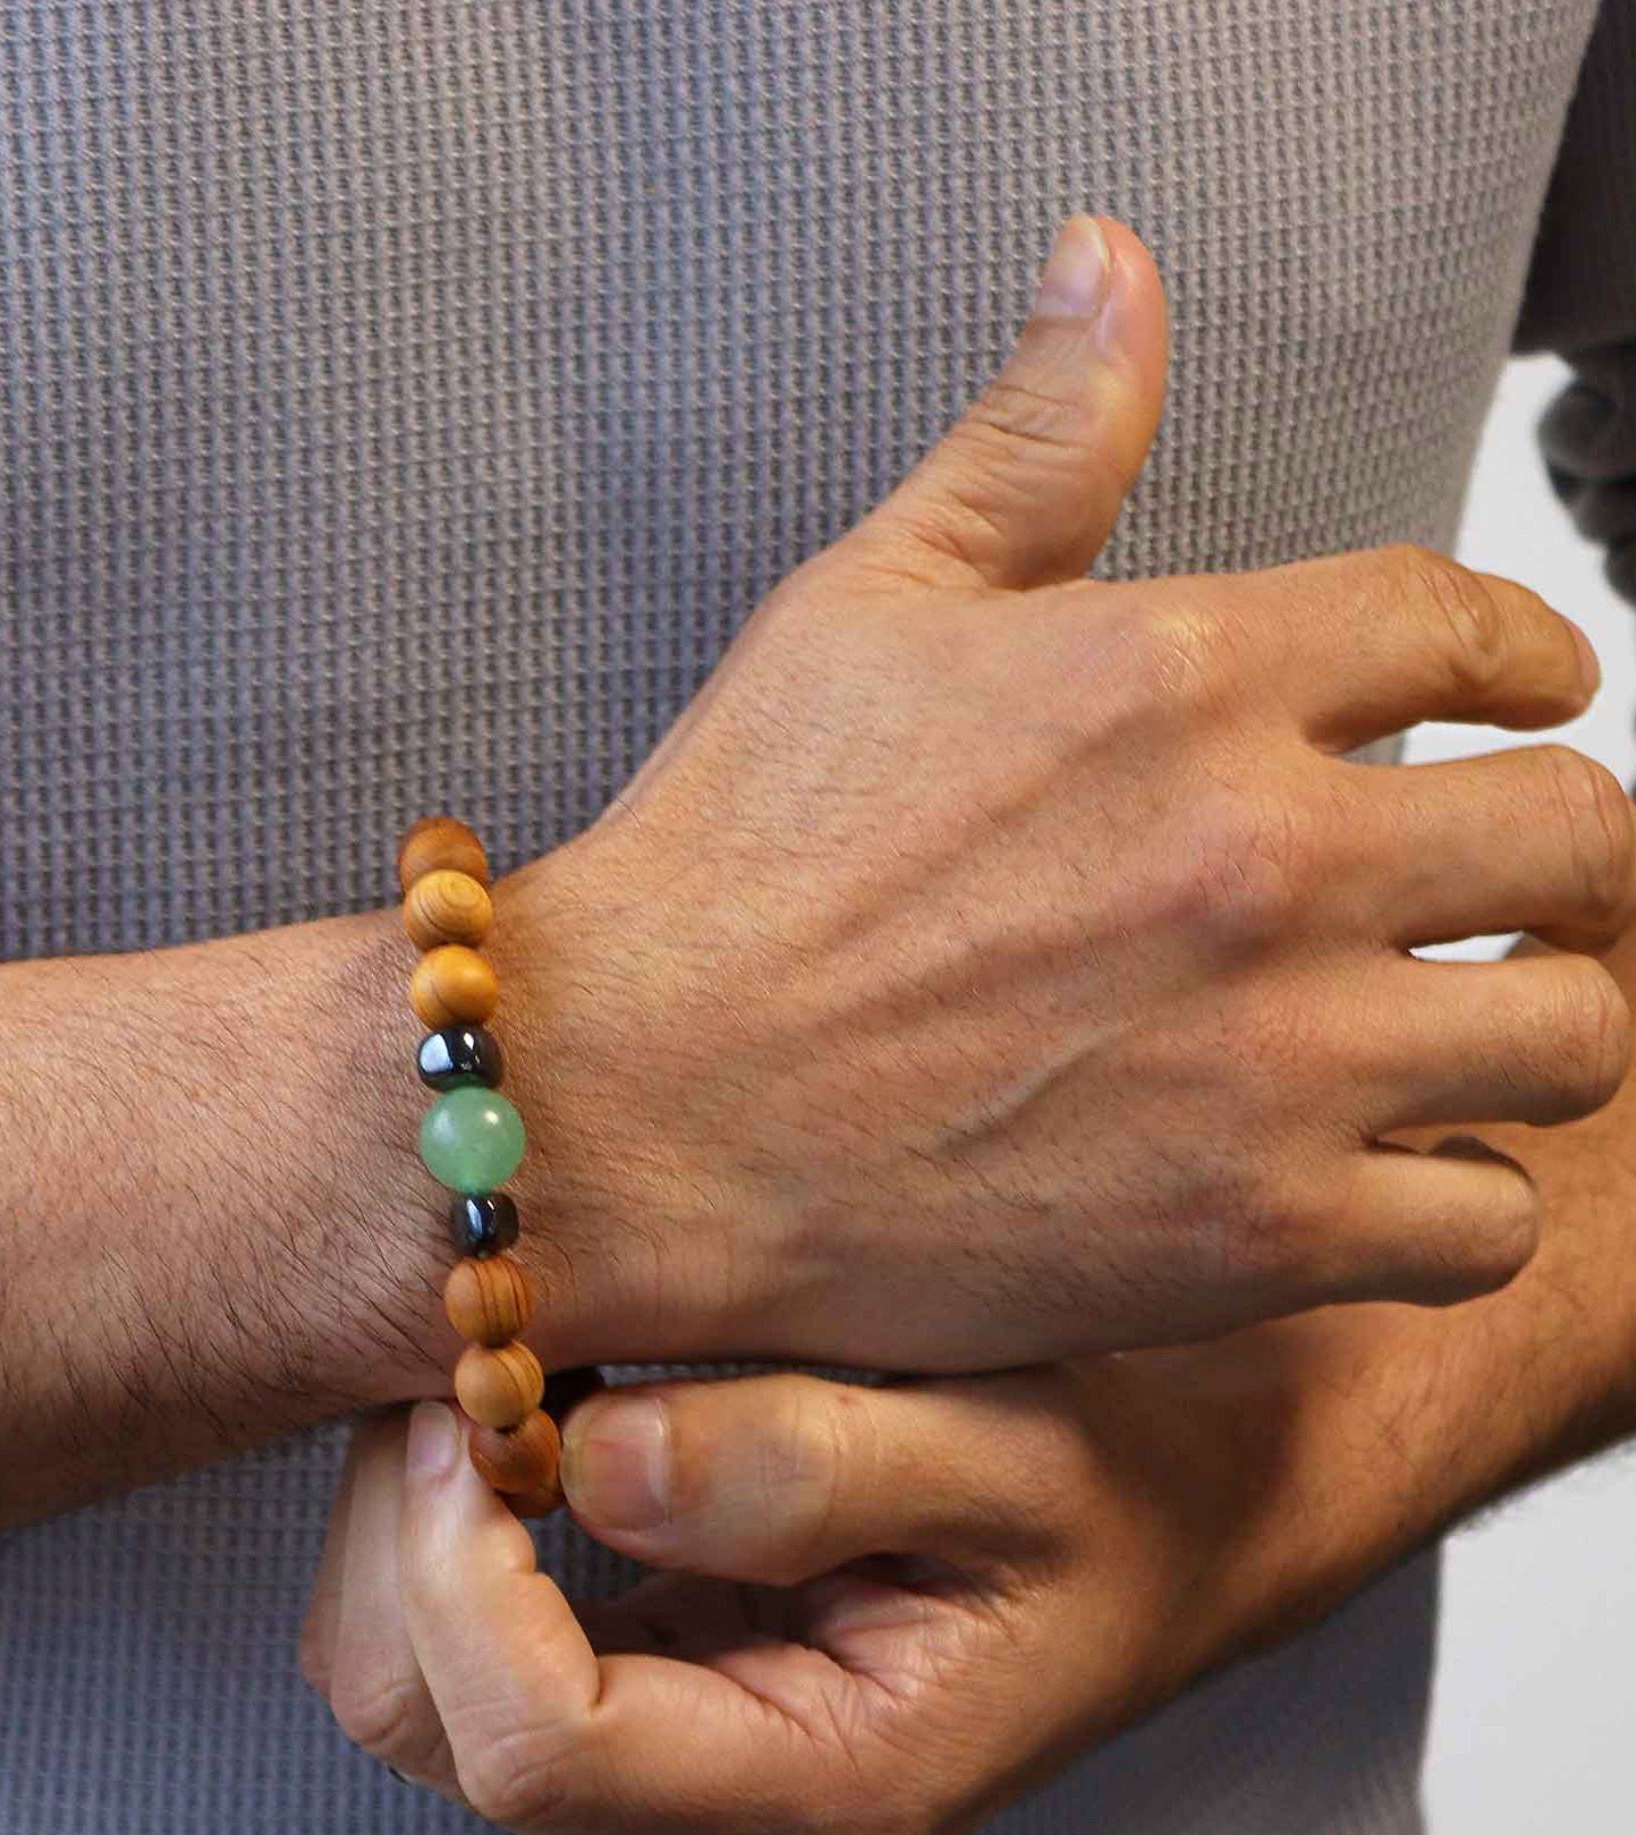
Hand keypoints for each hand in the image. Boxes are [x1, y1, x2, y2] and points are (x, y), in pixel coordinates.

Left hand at [298, 1313, 1482, 1834]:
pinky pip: (439, 1653)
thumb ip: (804, 1466)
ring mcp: (646, 1808)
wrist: (1163, 1528)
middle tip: (479, 1349)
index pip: (532, 1741)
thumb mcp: (1002, 1446)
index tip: (485, 1386)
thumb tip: (590, 1461)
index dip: (459, 1559)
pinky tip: (530, 1425)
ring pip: (399, 1685)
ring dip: (410, 1518)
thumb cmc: (1104, 1482)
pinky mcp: (615, 1744)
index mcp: (820, 1800)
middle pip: (419, 1719)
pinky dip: (440, 1530)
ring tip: (514, 1374)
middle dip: (404, 1524)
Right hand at [494, 214, 1633, 1375]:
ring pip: (1573, 1032)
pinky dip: (1446, 1203)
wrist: (624, 1112)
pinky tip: (1365, 1178)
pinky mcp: (1254, 1235)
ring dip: (1521, 1027)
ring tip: (1441, 1040)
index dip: (1526, 658)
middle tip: (1494, 893)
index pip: (1474, 627)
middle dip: (1546, 854)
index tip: (1525, 697)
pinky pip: (1481, 1224)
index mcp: (1183, 674)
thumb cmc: (728, 866)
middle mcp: (1263, 856)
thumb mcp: (861, 607)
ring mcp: (1277, 1058)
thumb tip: (1111, 267)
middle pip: (1576, 832)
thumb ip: (1031, 444)